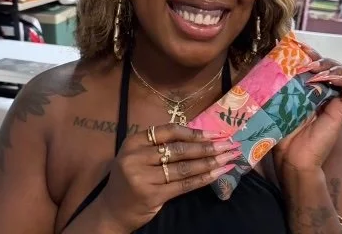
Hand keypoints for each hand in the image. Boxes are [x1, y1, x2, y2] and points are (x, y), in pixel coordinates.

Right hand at [98, 124, 240, 231]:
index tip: (214, 133)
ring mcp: (143, 176)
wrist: (113, 209)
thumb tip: (195, 138)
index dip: (192, 132)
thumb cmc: (129, 179)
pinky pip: (182, 185)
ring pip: (183, 168)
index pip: (167, 131)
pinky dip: (202, 179)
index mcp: (133, 141)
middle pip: (178, 150)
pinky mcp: (152, 195)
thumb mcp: (136, 157)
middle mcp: (136, 156)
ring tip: (227, 159)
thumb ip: (158, 147)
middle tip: (228, 145)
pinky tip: (216, 175)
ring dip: (209, 163)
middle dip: (206, 147)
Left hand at [272, 60, 341, 175]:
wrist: (289, 153)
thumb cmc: (281, 126)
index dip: (313, 53)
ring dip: (334, 66)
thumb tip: (275, 52)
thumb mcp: (279, 94)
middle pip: (336, 65)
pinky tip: (326, 79)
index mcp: (311, 88)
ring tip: (317, 72)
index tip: (299, 47)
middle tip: (307, 63)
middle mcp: (326, 93)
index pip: (320, 63)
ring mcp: (336, 102)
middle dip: (323, 59)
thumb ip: (282, 77)